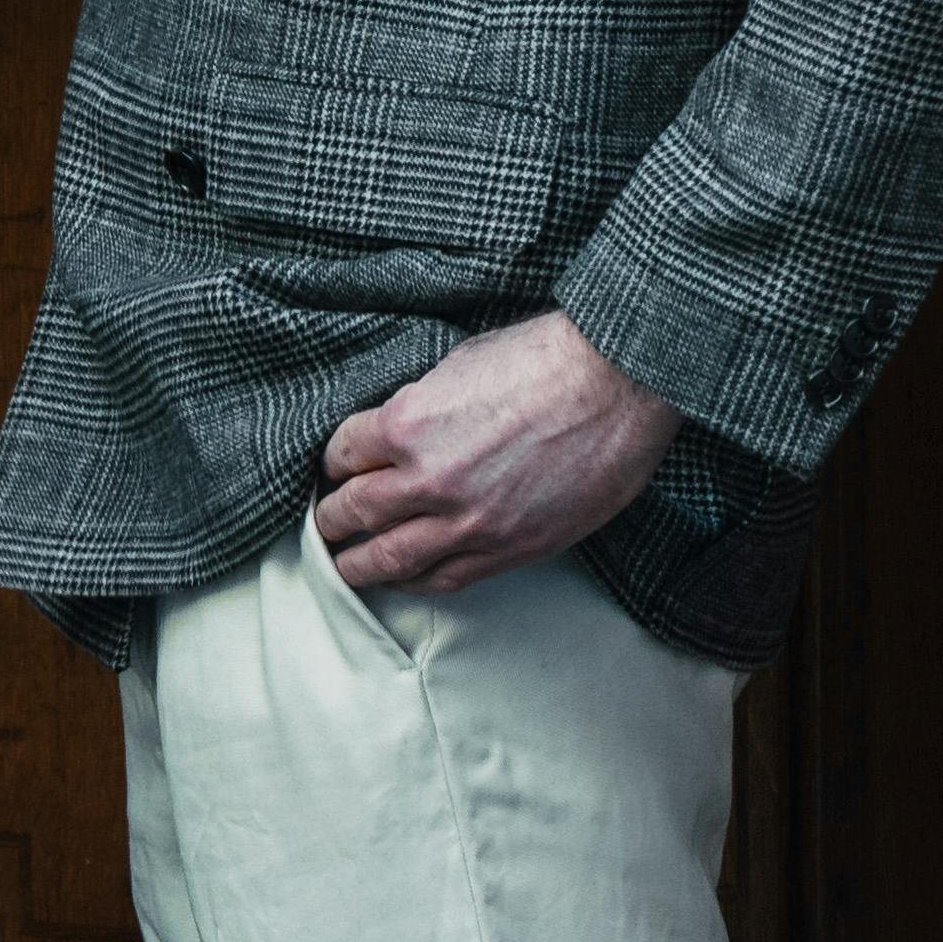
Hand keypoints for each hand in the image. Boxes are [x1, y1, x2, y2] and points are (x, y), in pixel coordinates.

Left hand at [314, 312, 677, 592]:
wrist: (619, 385)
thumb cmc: (546, 358)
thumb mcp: (458, 364)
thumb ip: (419, 407)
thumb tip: (398, 434)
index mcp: (407, 424)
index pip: (342, 454)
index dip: (333, 464)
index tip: (333, 471)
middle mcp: (428, 480)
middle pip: (354, 513)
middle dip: (331, 520)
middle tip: (323, 525)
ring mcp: (469, 522)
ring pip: (390, 559)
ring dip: (358, 564)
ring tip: (345, 565)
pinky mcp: (508, 549)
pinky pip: (444, 580)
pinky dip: (414, 582)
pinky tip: (403, 579)